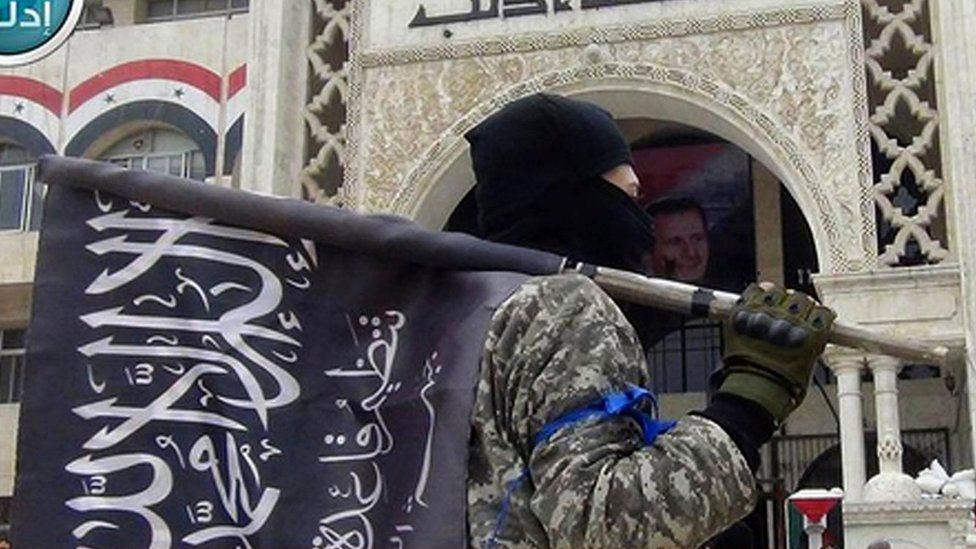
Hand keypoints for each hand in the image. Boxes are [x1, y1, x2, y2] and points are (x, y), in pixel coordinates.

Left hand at [717, 283, 835, 422]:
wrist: (754, 392)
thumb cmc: (782, 387)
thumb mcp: (808, 365)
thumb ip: (809, 343)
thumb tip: (808, 332)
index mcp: (811, 333)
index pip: (822, 312)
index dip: (818, 314)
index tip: (814, 316)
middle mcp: (790, 320)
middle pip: (800, 299)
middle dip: (798, 305)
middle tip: (792, 312)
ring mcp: (765, 315)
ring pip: (775, 291)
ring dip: (776, 296)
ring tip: (772, 305)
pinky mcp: (743, 314)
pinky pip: (752, 291)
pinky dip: (754, 293)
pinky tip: (756, 300)